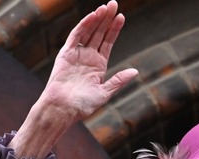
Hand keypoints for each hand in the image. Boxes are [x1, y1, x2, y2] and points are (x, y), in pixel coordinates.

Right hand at [42, 0, 138, 119]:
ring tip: (106, 6)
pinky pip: (75, 36)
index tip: (121, 17)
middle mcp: (88, 57)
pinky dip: (84, 25)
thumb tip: (135, 71)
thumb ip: (118, 80)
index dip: (114, 30)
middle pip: (99, 33)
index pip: (108, 43)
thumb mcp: (105, 93)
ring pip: (88, 32)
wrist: (63, 109)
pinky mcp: (66, 53)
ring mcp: (77, 54)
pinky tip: (93, 16)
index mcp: (98, 66)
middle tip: (114, 3)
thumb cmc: (82, 105)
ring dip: (97, 19)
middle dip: (106, 19)